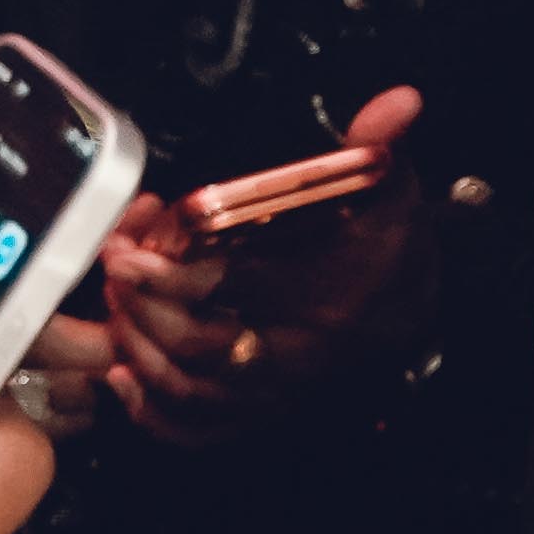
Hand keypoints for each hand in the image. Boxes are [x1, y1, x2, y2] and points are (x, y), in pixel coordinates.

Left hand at [101, 86, 434, 437]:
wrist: (419, 312)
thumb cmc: (394, 244)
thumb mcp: (392, 187)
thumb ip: (379, 145)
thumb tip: (399, 100)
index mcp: (332, 291)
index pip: (232, 290)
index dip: (168, 275)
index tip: (129, 250)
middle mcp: (307, 351)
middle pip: (198, 347)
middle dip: (141, 310)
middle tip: (113, 271)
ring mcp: (285, 389)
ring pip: (192, 390)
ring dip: (139, 352)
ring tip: (116, 308)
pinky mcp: (267, 412)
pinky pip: (202, 432)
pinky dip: (155, 415)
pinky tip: (124, 378)